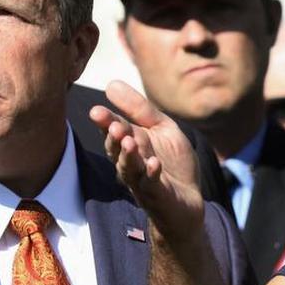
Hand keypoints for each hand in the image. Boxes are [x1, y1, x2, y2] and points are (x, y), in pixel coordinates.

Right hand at [90, 80, 204, 239]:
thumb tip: (110, 84)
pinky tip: (154, 163)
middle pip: (117, 150)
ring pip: (129, 168)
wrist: (187, 200)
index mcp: (130, 144)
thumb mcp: (162, 129)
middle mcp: (130, 163)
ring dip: (129, 155)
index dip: (106, 122)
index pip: (114, 131)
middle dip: (114, 138)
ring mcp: (142, 180)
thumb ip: (140, 109)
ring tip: (129, 141)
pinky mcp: (157, 194)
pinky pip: (152, 184)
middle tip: (114, 126)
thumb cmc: (172, 162)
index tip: (96, 111)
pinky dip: (152, 174)